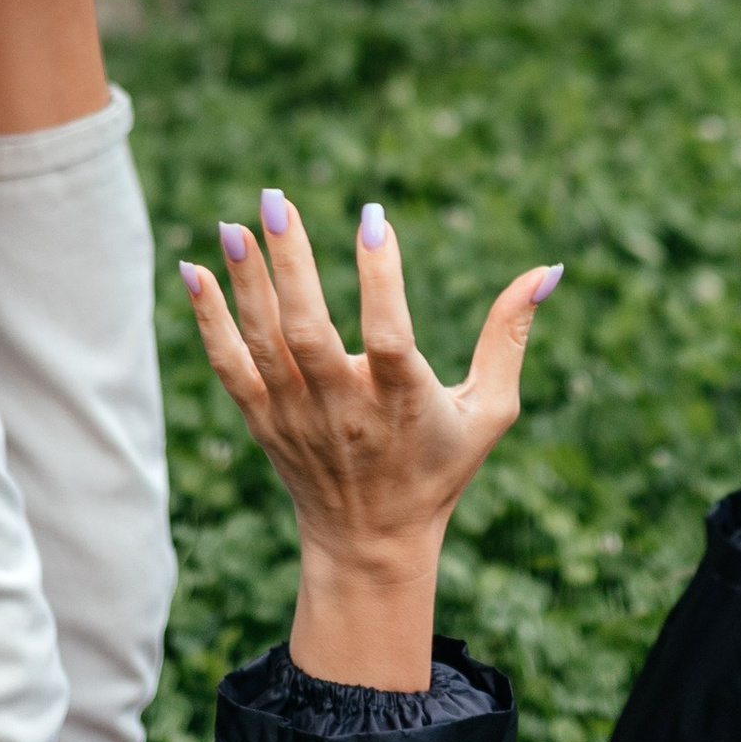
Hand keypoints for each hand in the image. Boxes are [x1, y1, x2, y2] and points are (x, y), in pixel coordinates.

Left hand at [178, 195, 558, 685]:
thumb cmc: (439, 467)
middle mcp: (342, 409)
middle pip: (308, 333)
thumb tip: (547, 269)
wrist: (369, 543)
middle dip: (291, 265)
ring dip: (246, 282)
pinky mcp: (262, 420)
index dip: (381, 279)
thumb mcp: (491, 410)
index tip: (375, 220)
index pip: (387, 336)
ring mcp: (295, 416)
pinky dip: (208, 320)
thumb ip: (510, 337)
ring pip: (264, 343)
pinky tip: (193, 269)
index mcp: (402, 403)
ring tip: (234, 223)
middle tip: (277, 199)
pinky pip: (229, 366)